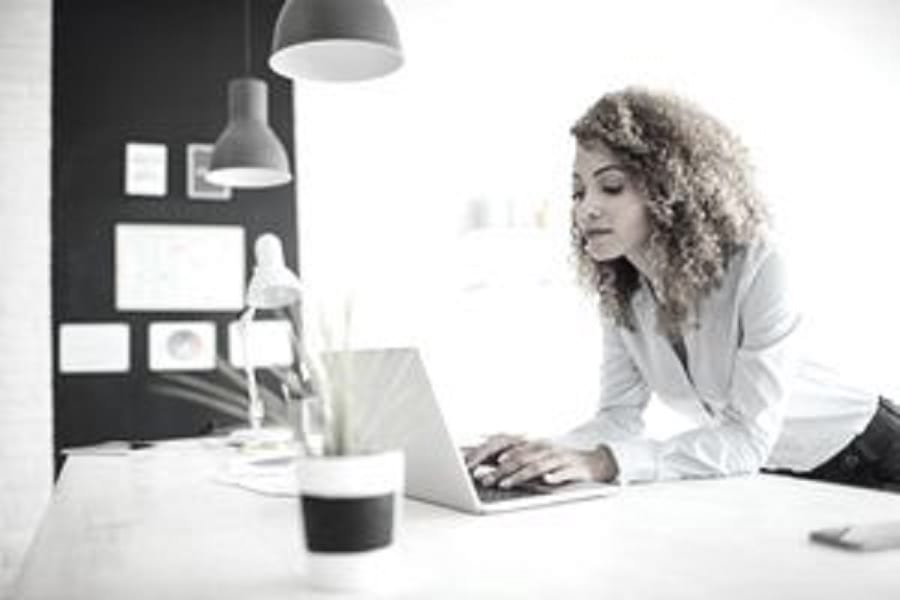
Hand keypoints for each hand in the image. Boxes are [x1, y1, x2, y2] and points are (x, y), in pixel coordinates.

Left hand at [469, 437, 618, 487]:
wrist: (594, 461)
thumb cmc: (560, 461)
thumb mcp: (538, 458)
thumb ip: (518, 461)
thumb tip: (491, 467)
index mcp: (534, 445)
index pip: (508, 450)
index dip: (491, 457)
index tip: (473, 466)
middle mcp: (544, 449)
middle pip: (518, 459)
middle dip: (499, 471)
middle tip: (484, 481)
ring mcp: (559, 458)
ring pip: (536, 466)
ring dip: (519, 476)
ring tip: (505, 485)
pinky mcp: (574, 468)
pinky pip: (563, 472)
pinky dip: (554, 476)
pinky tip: (546, 481)